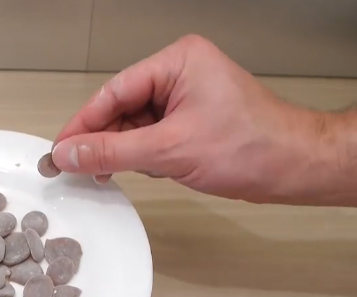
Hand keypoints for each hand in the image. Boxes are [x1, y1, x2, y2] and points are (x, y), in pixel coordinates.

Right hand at [49, 34, 351, 205]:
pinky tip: (137, 171)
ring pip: (134, 125)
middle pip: (121, 108)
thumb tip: (68, 153)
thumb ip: (111, 152)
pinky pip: (151, 136)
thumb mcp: (169, 151)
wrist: (296, 168)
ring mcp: (187, 98)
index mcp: (177, 62)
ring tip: (106, 173)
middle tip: (76, 167)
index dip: (83, 123)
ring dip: (122, 152)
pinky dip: (141, 156)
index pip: (114, 92)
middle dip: (103, 140)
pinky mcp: (192, 121)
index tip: (60, 148)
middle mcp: (180, 74)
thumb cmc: (252, 147)